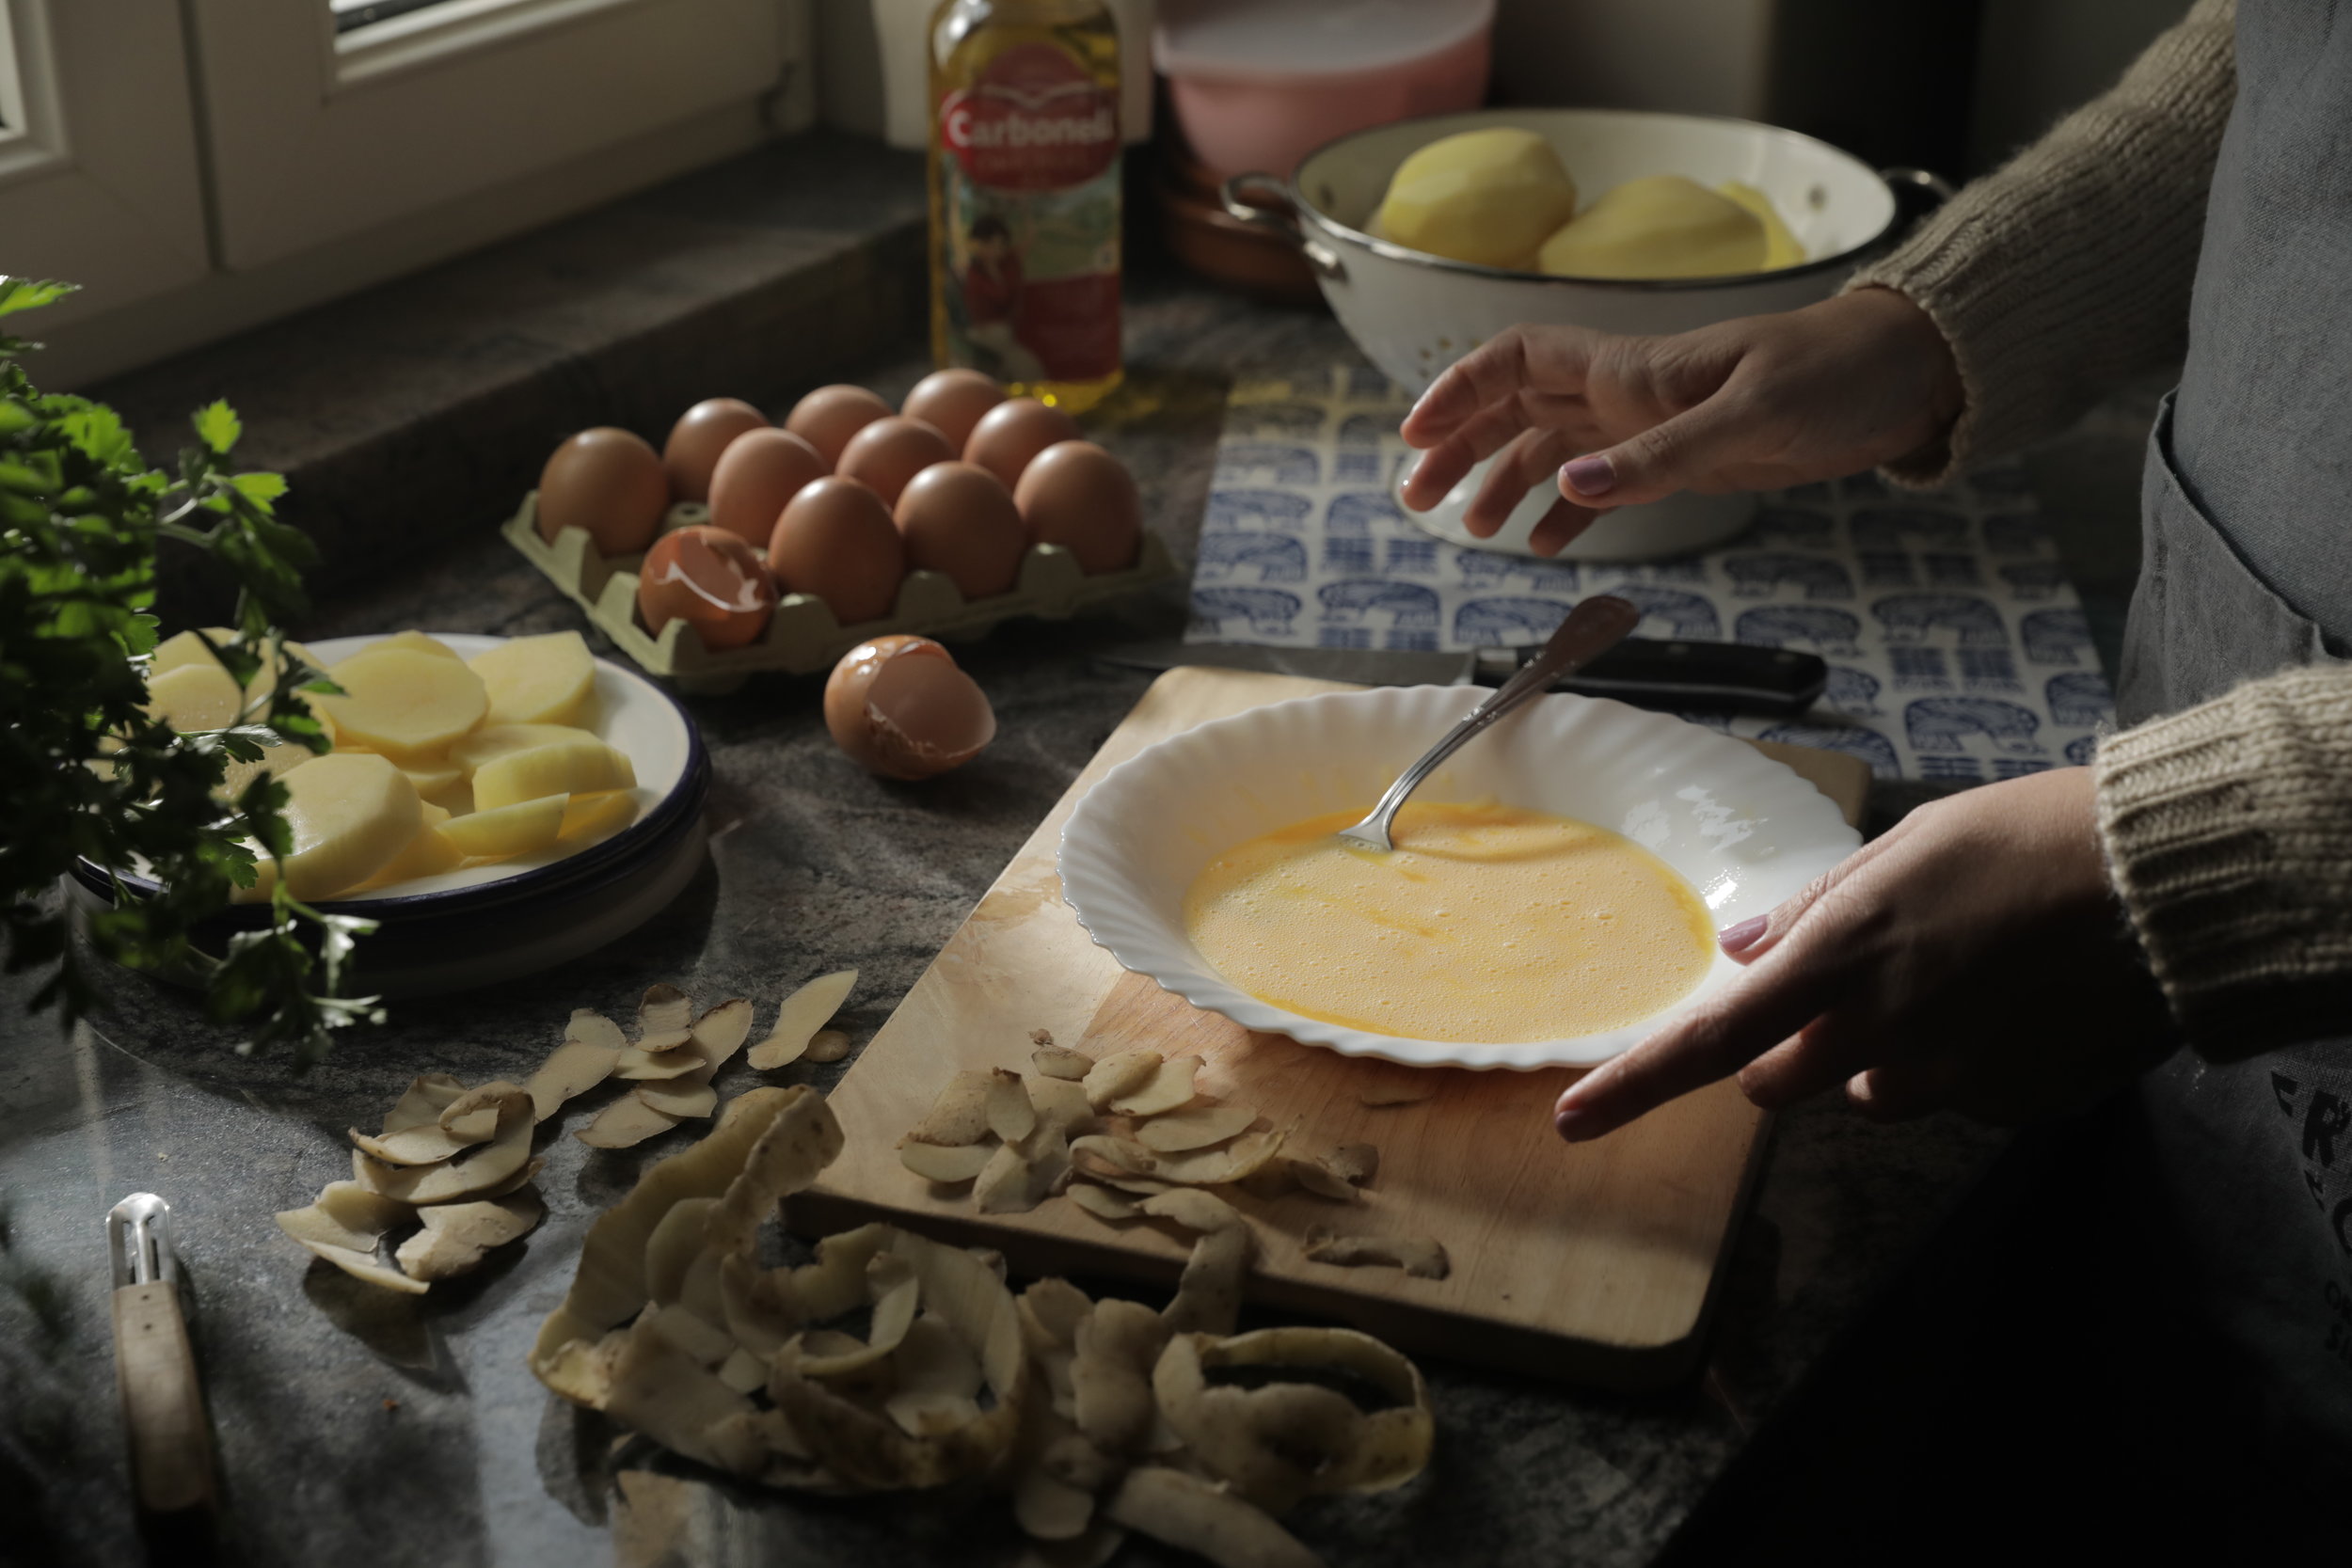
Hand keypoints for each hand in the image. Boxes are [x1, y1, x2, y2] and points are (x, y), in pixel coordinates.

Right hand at [1397, 288, 1964, 554]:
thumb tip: (1570, 486)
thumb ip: (1658, 457)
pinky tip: (1546, 545)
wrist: (1903, 379)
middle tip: (1417, 497)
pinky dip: (1567, 512)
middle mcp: (1628, 393)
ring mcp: (1650, 428)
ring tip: (1472, 531)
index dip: (1459, 389)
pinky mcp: (1682, 459)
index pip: (1517, 360)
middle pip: (1516, 408)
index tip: (1416, 432)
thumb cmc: (1833, 374)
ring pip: (1551, 448)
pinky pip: (1604, 485)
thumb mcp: (1749, 416)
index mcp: (1632, 369)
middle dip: (1461, 446)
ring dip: (1504, 482)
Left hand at [1552, 768, 2177, 1137]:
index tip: (1574, 1120)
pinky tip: (2019, 1002)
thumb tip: (1743, 952)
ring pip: (1871, 1094)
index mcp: (1839, 963)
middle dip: (1790, 1047)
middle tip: (1852, 981)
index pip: (1713, 1043)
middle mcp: (1880, 1036)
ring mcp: (1949, 1082)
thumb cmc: (2026, 839)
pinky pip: (1958, 1099)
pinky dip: (1967, 1062)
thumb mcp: (1905, 848)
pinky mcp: (2013, 1107)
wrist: (2162, 883)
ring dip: (1882, 1055)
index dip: (1636, 1085)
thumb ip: (1816, 910)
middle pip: (1782, 1082)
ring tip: (1960, 978)